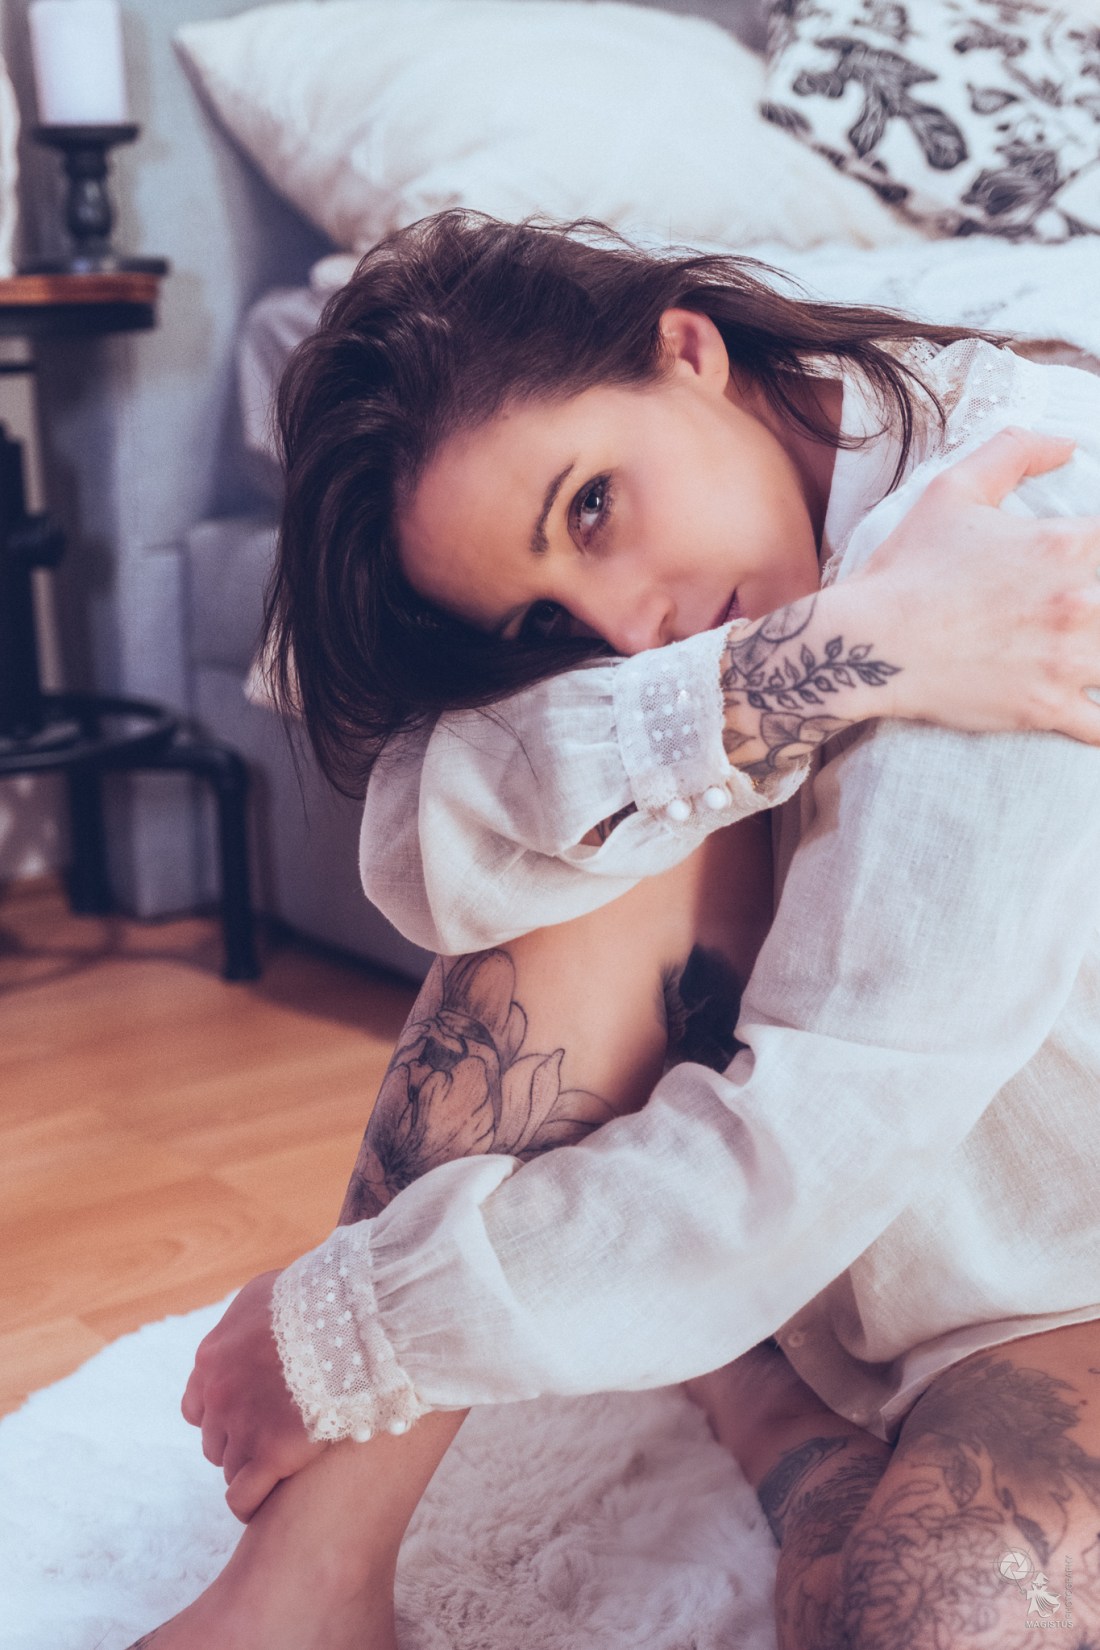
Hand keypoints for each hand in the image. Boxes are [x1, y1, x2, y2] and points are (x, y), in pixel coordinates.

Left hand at [181, 1269, 325, 1521]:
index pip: (198, 1408)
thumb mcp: (266, 1293)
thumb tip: (255, 1323)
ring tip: (285, 1468)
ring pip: (231, 1469)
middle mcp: (218, 1397)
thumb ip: (248, 1318)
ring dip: (253, 1469)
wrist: (347, 1317)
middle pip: (216, 1440)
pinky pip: (244, 1498)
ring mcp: (242, 1427)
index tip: (253, 1415)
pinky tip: (274, 1496)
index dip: (226, 1416)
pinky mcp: (271, 1454)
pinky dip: (253, 1503)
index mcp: (212, 1359)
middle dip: (241, 1441)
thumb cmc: (315, 1297)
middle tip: (278, 1439)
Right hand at [854, 426, 1099, 743]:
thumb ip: (1014, 452)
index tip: (1090, 566)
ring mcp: (1066, 660)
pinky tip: (1093, 707)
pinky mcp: (1047, 707)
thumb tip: (1067, 444)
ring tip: (1087, 657)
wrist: (867, 643)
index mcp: (1065, 544)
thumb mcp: (953, 490)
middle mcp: (1079, 602)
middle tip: (1083, 615)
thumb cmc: (907, 568)